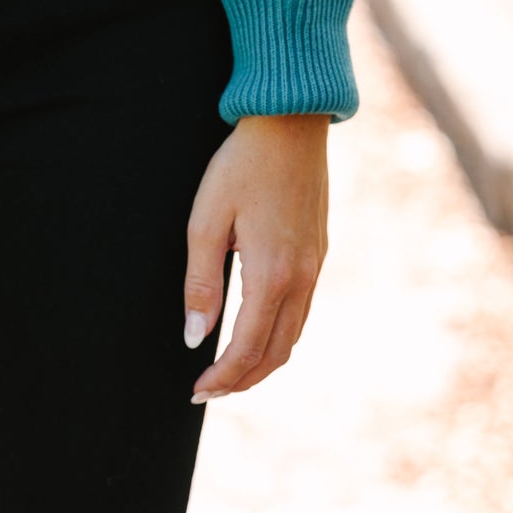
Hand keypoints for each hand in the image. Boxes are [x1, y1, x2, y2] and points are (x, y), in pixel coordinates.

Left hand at [182, 112, 329, 401]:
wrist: (290, 123)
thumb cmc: (240, 166)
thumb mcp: (206, 220)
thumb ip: (200, 283)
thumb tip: (194, 337)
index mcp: (271, 275)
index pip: (246, 348)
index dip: (222, 377)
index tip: (195, 389)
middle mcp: (301, 278)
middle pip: (275, 353)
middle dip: (242, 380)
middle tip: (208, 390)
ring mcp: (316, 266)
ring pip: (293, 335)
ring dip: (262, 361)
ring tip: (230, 370)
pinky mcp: (319, 252)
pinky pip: (302, 311)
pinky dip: (279, 334)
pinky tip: (257, 329)